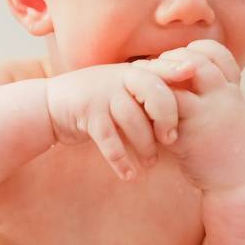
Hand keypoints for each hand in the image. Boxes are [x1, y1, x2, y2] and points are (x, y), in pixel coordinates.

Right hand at [44, 59, 194, 180]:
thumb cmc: (95, 100)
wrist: (50, 105)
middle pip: (153, 93)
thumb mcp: (119, 87)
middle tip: (171, 140)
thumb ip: (146, 91)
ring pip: (133, 120)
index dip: (178, 72)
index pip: (160, 69)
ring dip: (145, 146)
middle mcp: (118, 78)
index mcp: (131, 71)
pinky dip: (121, 160)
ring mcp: (101, 94)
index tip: (194, 77)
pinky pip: (109, 140)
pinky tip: (129, 175)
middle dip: (166, 118)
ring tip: (151, 163)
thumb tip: (187, 104)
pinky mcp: (86, 114)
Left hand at [132, 40, 244, 190]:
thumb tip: (185, 72)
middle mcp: (221, 98)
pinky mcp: (187, 138)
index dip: (192, 52)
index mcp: (232, 89)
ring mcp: (205, 116)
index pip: (213, 53)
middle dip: (167, 63)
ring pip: (171, 87)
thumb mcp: (231, 112)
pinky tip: (143, 117)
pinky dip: (147, 113)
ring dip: (152, 87)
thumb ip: (213, 92)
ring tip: (143, 96)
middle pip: (192, 62)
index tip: (178, 65)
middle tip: (151, 74)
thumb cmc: (233, 146)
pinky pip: (159, 116)